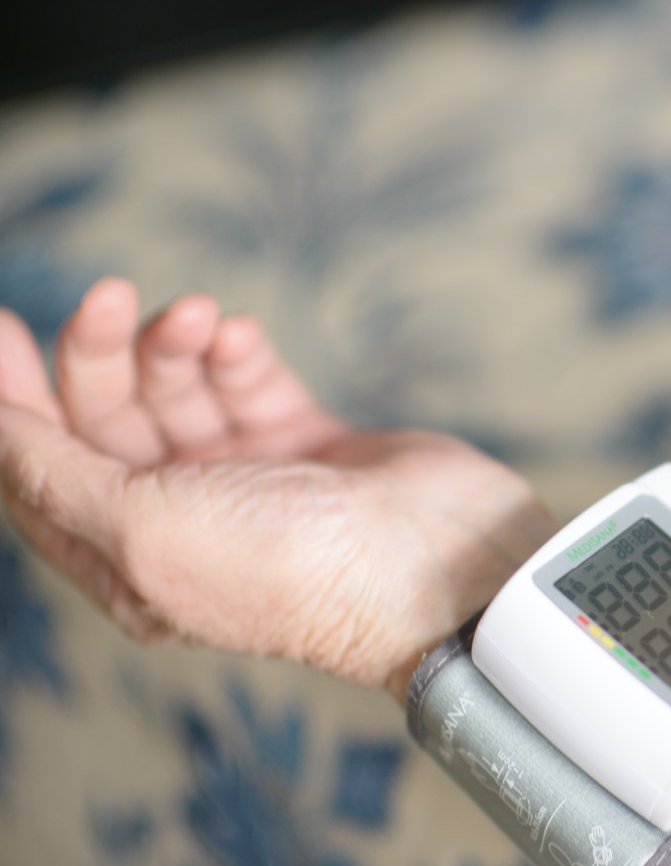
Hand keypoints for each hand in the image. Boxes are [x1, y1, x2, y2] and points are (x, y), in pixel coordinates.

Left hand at [0, 278, 555, 699]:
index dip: (11, 397)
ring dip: (177, 341)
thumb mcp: (141, 529)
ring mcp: (250, 480)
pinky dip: (238, 354)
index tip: (0, 322)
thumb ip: (48, 473)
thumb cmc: (291, 569)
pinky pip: (250, 382)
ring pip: (178, 389)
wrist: (433, 565)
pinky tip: (242, 336)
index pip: (40, 467)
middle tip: (114, 296)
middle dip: (103, 350)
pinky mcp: (310, 445)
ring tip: (204, 316)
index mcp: (128, 559)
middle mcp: (182, 519)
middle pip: (106, 416)